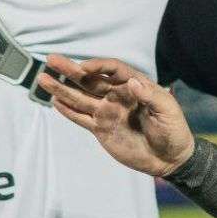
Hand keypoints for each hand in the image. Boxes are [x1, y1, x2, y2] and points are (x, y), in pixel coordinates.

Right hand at [39, 55, 195, 177]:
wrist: (169, 157)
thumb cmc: (173, 129)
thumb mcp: (167, 110)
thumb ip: (150, 96)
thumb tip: (132, 82)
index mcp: (134, 86)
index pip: (113, 69)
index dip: (98, 65)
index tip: (84, 67)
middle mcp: (117, 95)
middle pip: (90, 80)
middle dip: (70, 70)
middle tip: (51, 59)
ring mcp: (107, 112)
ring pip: (80, 97)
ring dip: (62, 89)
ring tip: (43, 78)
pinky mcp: (101, 129)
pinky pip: (81, 118)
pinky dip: (68, 111)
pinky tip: (54, 102)